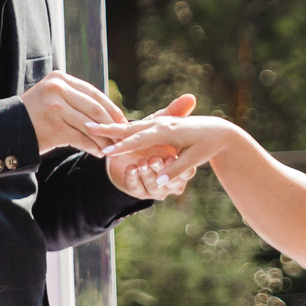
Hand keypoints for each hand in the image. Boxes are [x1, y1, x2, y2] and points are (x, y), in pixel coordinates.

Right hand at [18, 71, 127, 154]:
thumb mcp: (52, 98)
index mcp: (60, 79)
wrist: (6, 130)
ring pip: (90, 125)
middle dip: (111, 124)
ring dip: (104, 139)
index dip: (111, 107)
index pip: (93, 93)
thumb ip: (75, 99)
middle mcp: (57, 89)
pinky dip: (92, 147)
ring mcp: (55, 107)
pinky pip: (81, 138)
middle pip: (95, 108)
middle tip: (122, 135)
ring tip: (111, 147)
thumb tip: (109, 112)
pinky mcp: (53, 127)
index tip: (122, 120)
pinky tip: (98, 153)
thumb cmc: (34, 116)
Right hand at [87, 108, 240, 185]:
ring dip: (110, 126)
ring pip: (130, 125)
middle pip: (130, 127)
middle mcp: (160, 124)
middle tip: (88, 128)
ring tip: (90, 126)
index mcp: (168, 131)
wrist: (218, 129)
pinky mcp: (158, 123)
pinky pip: (135, 125)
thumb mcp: (195, 158)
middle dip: (108, 129)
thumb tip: (159, 183)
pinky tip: (106, 128)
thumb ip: (176, 169)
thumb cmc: (207, 143)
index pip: (140, 139)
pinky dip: (119, 127)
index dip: (123, 146)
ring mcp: (158, 122)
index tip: (106, 151)